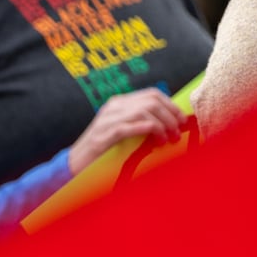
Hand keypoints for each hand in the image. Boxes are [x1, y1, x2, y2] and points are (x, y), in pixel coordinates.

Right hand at [68, 87, 185, 174]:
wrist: (75, 162)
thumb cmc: (102, 150)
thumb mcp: (122, 130)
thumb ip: (139, 122)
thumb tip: (169, 122)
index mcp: (118, 103)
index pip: (151, 94)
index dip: (171, 105)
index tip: (182, 120)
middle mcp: (113, 107)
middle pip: (151, 101)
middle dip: (171, 115)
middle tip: (177, 132)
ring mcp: (108, 120)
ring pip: (145, 111)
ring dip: (163, 125)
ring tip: (167, 139)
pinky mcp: (105, 135)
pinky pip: (131, 126)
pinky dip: (149, 130)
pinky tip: (157, 139)